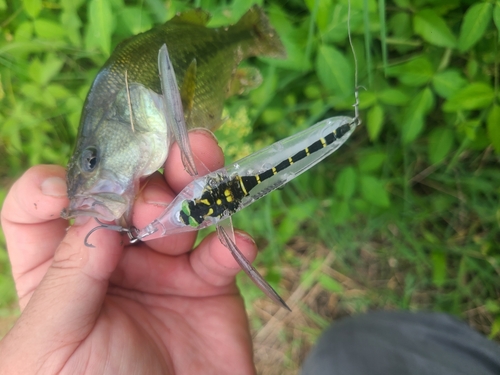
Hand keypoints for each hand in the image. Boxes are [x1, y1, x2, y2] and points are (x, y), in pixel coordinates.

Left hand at [0, 130, 256, 374]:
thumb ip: (67, 277)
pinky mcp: (209, 285)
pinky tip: (236, 246)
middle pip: (123, 196)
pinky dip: (232, 242)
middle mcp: (110, 262)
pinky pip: (222, 251)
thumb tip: (95, 212)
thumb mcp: (54, 347)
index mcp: (58, 272)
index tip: (72, 189)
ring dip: (193, 186)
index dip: (53, 185)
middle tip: (159, 184)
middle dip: (142, 178)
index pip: (43, 209)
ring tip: (203, 175)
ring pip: (177, 208)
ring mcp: (164, 270)